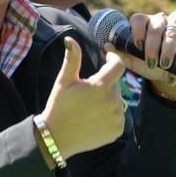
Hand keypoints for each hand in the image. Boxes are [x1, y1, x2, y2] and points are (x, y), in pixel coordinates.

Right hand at [39, 38, 127, 159]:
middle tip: (88, 92)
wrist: (56, 137)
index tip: (106, 58)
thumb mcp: (64, 81)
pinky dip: (110, 114)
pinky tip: (95, 118)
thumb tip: (70, 39)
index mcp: (101, 87)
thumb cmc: (59, 106)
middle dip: (105, 84)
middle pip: (116, 84)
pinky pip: (118, 116)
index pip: (118, 65)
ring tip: (90, 107)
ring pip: (118, 100)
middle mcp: (113, 101)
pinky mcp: (117, 130)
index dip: (113, 59)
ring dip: (108, 99)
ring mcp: (117, 117)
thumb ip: (72, 59)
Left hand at [111, 12, 175, 101]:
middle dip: (152, 46)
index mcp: (142, 22)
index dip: (137, 31)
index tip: (137, 46)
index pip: (138, 19)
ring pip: (171, 34)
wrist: (167, 71)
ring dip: (167, 51)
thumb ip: (119, 55)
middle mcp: (158, 20)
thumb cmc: (146, 62)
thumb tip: (105, 47)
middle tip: (151, 62)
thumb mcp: (132, 60)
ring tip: (164, 65)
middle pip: (155, 28)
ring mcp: (174, 26)